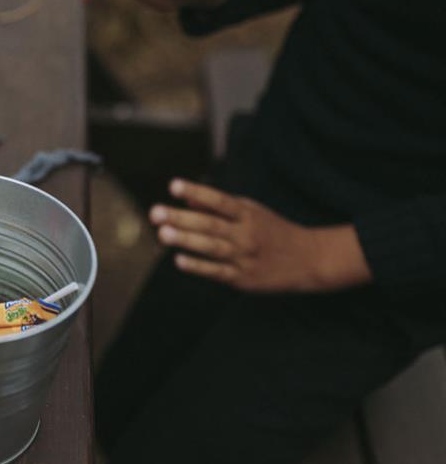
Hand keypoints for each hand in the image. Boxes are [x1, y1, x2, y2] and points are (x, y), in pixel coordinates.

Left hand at [149, 179, 371, 292]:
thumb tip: (186, 199)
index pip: (219, 200)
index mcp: (247, 214)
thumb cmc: (271, 231)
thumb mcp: (250, 212)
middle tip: (155, 212)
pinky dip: (199, 266)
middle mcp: (246, 234)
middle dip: (182, 218)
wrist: (309, 260)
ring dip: (187, 241)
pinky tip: (179, 261)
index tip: (173, 185)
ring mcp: (245, 257)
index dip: (197, 192)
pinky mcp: (243, 278)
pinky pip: (218, 272)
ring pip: (212, 248)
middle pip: (211, 224)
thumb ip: (218, 207)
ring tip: (163, 233)